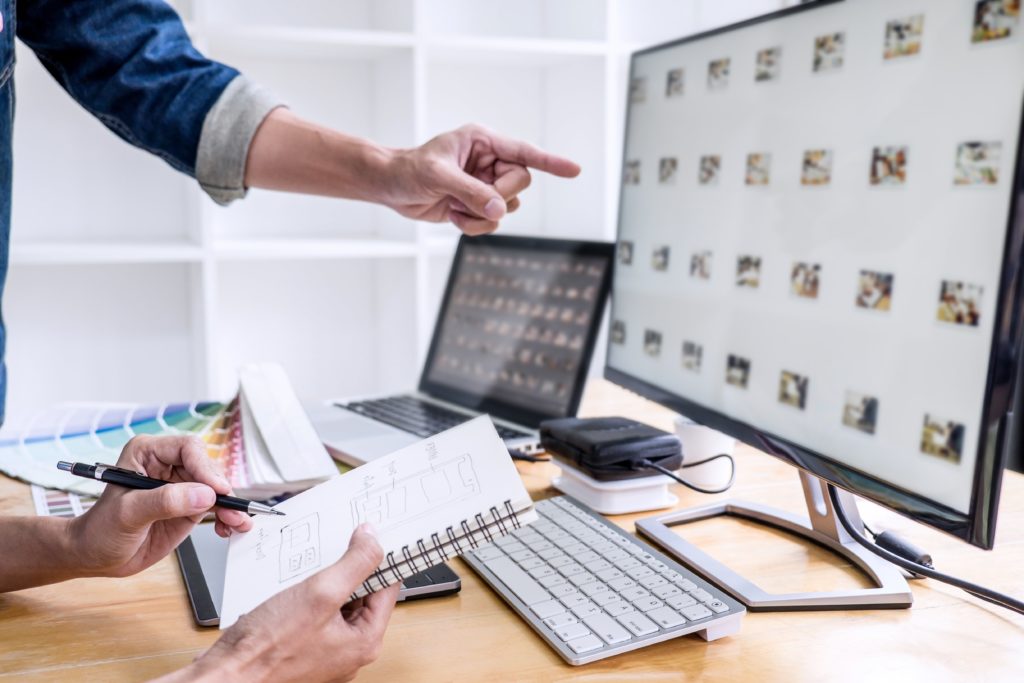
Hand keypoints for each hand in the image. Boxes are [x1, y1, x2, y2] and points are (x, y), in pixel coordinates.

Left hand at [68, 435, 251, 577]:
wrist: (95, 556)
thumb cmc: (100, 530)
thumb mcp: (128, 514)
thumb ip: (165, 502)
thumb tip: (205, 495)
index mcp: (148, 453)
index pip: (187, 449)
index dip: (205, 468)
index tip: (216, 490)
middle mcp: (167, 465)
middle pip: (208, 468)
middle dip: (222, 490)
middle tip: (231, 510)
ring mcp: (181, 487)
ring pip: (217, 489)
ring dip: (231, 505)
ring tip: (237, 522)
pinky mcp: (190, 506)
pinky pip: (217, 507)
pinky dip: (228, 517)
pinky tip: (231, 528)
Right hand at [182, 525, 399, 682]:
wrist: (225, 677)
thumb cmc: (267, 649)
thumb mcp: (320, 593)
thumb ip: (355, 563)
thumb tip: (374, 539)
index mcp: (364, 641)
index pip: (387, 589)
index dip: (380, 559)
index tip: (372, 535)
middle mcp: (349, 650)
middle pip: (363, 596)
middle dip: (350, 569)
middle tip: (337, 545)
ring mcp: (326, 651)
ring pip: (337, 604)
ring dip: (326, 582)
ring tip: (310, 567)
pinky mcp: (304, 648)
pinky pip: (316, 615)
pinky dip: (308, 597)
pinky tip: (293, 586)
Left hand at [384, 124, 580, 234]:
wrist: (390, 187)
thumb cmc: (409, 170)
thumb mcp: (438, 176)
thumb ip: (471, 192)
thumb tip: (500, 210)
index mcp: (483, 141)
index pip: (525, 152)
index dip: (551, 162)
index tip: (575, 170)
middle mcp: (489, 161)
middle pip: (520, 183)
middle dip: (498, 197)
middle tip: (472, 199)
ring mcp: (485, 184)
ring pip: (508, 207)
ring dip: (483, 215)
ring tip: (456, 208)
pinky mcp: (477, 204)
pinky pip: (494, 221)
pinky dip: (476, 225)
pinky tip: (454, 217)